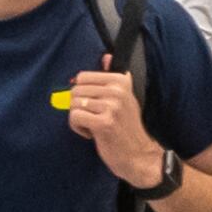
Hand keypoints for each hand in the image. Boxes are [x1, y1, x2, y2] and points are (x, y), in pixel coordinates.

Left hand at [67, 59, 164, 183]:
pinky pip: (74, 117)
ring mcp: (111, 106)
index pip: (82, 76)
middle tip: (93, 118)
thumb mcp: (124, 98)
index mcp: (121, 80)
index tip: (95, 106)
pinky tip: (91, 134)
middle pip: (75, 90)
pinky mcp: (104, 123)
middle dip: (78, 107)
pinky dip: (78, 128)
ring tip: (94, 126)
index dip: (82, 93)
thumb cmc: (127, 128)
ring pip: (73, 104)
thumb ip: (113, 77)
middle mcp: (117, 90)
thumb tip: (106, 56)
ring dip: (78, 119)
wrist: (139, 155)